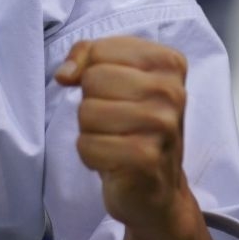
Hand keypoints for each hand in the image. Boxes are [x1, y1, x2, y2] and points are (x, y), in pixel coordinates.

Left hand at [54, 35, 197, 239]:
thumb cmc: (132, 127)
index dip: (91, 72)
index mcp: (168, 64)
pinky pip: (86, 145)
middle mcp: (172, 92)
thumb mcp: (115, 78)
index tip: (112, 92)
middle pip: (92, 80)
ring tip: (115, 140)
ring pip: (86, 112)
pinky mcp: (147, 158)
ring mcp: (163, 126)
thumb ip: (87, 56)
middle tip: (116, 121)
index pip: (100, 50)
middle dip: (91, 103)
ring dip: (90, 131)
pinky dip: (91, 156)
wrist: (156, 189)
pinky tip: (114, 161)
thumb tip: (66, 73)